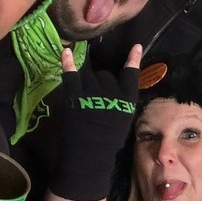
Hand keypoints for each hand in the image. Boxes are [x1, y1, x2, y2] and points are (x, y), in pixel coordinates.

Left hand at [50, 44, 142, 200]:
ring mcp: (92, 91)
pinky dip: (68, 62)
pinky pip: (71, 74)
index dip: (133, 60)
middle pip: (105, 75)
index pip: (131, 75)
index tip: (135, 46)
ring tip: (84, 96)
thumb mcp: (123, 119)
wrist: (89, 154)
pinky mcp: (75, 94)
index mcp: (127, 99)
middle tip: (95, 99)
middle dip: (100, 83)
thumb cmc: (108, 141)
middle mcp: (111, 91)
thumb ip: (121, 102)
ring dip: (87, 82)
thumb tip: (115, 90)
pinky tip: (66, 52)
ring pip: (90, 75)